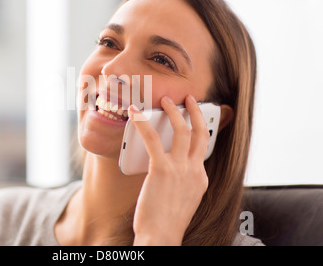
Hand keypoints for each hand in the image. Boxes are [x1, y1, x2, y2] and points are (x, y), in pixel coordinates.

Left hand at [131, 95, 209, 244]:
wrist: (161, 238)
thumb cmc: (166, 223)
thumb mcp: (183, 200)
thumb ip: (181, 182)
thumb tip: (170, 171)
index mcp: (200, 179)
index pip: (202, 149)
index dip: (198, 132)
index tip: (190, 122)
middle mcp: (194, 171)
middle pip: (201, 134)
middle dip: (196, 113)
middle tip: (189, 100)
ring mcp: (180, 169)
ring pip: (182, 130)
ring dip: (174, 111)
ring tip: (166, 100)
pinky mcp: (161, 169)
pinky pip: (152, 139)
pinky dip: (143, 123)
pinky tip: (135, 114)